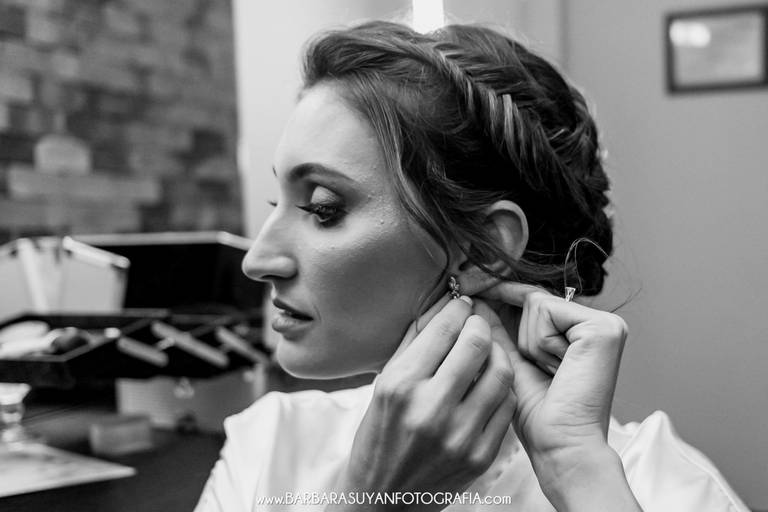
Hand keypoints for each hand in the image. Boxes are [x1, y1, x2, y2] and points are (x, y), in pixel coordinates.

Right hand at [330, 294, 515, 510]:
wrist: (383, 500)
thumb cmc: (378, 436)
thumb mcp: (384, 385)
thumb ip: (414, 344)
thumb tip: (442, 306)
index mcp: (400, 385)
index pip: (443, 329)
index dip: (457, 309)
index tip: (461, 304)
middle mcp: (430, 408)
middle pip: (476, 344)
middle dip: (479, 324)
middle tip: (475, 323)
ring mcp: (459, 435)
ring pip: (500, 372)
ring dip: (496, 353)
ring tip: (486, 351)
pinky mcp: (480, 456)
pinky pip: (505, 406)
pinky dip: (500, 387)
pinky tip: (488, 383)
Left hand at [473, 283, 641, 510]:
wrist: (560, 446)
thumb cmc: (537, 415)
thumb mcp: (511, 361)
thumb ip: (498, 329)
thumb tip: (474, 299)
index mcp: (583, 332)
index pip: (535, 302)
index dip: (501, 297)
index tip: (467, 289)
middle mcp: (600, 324)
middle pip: (533, 300)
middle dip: (516, 329)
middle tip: (531, 361)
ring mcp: (606, 324)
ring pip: (536, 304)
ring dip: (528, 343)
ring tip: (550, 374)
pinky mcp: (603, 327)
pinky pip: (545, 312)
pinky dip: (539, 342)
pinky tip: (557, 368)